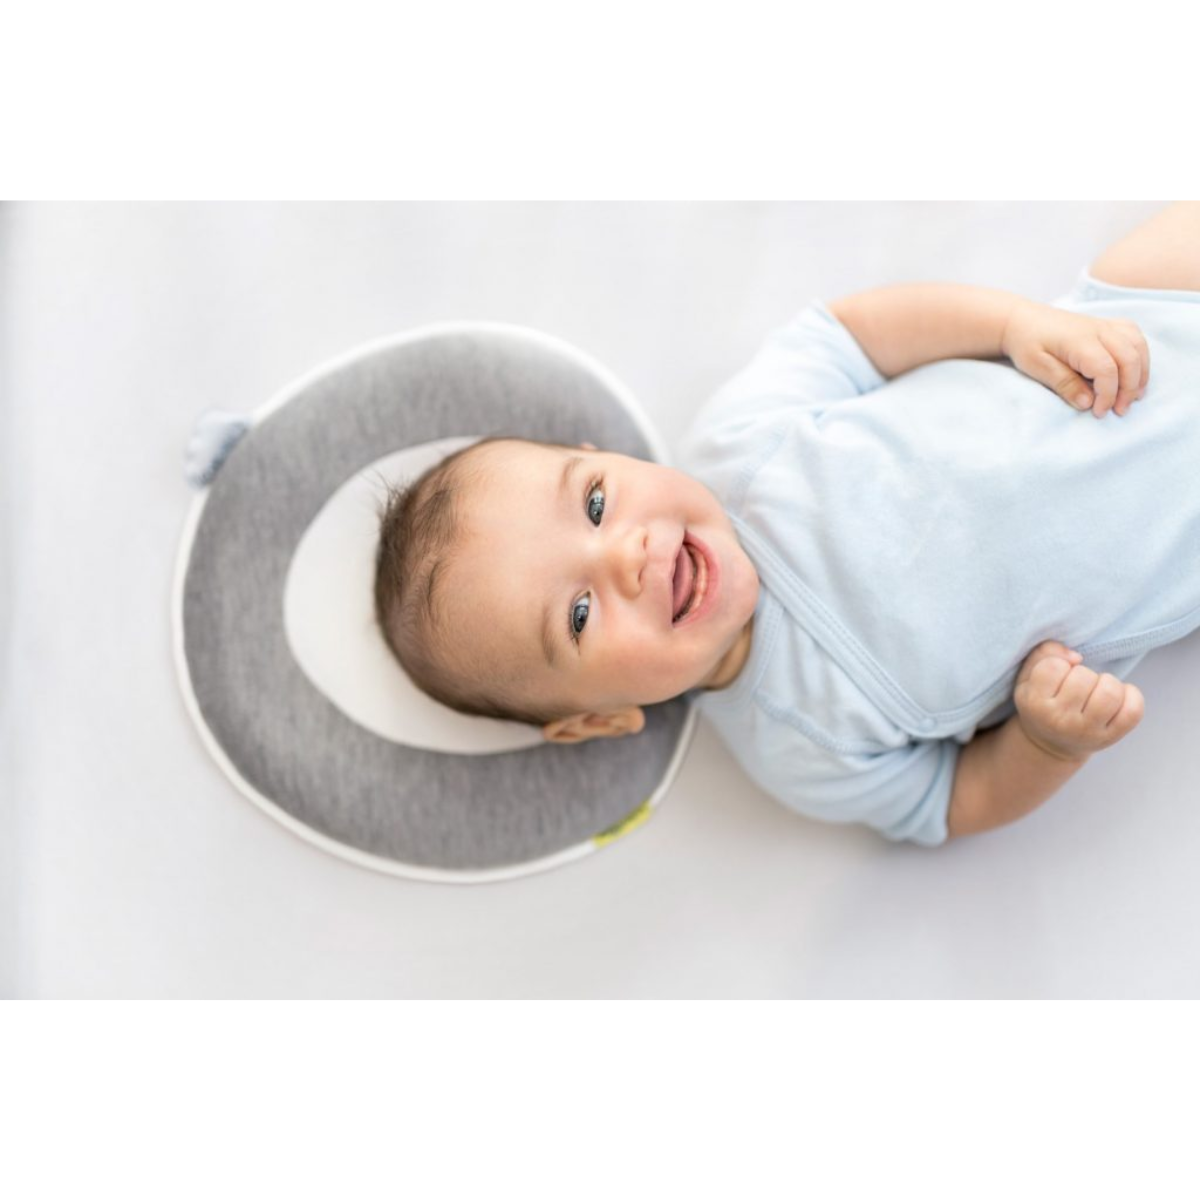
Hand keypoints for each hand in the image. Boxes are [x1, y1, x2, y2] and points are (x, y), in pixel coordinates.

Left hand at [1000, 300, 1149, 417]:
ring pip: (1138, 346)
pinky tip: (1133, 373)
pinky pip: (1135, 337)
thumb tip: (1088, 403)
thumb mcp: (1037, 367)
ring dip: (1140, 373)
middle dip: (1129, 389)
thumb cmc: (1026, 343)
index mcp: (1079, 341)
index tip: (1098, 413)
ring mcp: (1105, 325)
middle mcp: (1098, 329)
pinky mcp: (1108, 325)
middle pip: (1129, 358)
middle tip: (1120, 411)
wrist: (1022, 320)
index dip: (1108, 395)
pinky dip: (1140, 357)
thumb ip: (1064, 384)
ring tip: (1133, 397)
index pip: (1107, 369)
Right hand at [1012, 640, 1144, 761]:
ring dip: (1108, 683)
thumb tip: (1077, 657)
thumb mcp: (1028, 677)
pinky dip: (1132, 696)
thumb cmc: (1041, 702)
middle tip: (1078, 685)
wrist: (1051, 743)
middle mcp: (1059, 720)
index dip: (1060, 664)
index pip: (1054, 666)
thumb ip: (1044, 653)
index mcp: (1034, 703)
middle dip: (1083, 673)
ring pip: (1110, 692)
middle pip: (1084, 677)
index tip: (1058, 675)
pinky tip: (1118, 697)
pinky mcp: (1111, 737)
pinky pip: (1133, 710)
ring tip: (1098, 689)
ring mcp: (1087, 731)